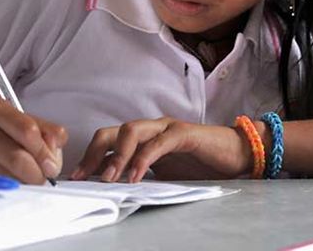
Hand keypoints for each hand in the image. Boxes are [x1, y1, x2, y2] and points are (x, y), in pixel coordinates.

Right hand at [0, 95, 66, 183]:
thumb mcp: (1, 115)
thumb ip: (34, 126)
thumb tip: (58, 147)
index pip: (29, 130)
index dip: (47, 152)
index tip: (52, 163)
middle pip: (19, 157)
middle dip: (38, 174)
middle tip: (43, 178)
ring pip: (7, 175)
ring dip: (24, 183)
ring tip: (26, 180)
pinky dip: (7, 187)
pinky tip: (8, 183)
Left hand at [71, 117, 254, 182]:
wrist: (236, 154)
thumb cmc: (200, 163)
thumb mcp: (163, 173)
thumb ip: (139, 173)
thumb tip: (111, 184)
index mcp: (142, 137)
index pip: (107, 141)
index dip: (89, 157)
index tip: (76, 177)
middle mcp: (149, 128)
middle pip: (111, 132)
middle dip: (93, 153)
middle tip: (83, 176)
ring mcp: (165, 128)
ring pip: (131, 132)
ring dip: (116, 156)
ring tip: (108, 178)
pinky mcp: (183, 133)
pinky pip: (158, 143)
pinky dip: (143, 159)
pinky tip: (134, 176)